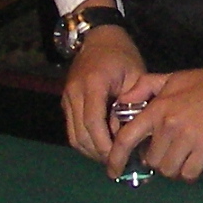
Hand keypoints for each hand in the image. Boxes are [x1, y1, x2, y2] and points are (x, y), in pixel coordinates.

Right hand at [60, 20, 143, 165]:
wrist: (99, 38)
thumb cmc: (122, 56)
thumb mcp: (136, 76)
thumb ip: (133, 103)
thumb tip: (129, 134)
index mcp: (93, 84)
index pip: (93, 123)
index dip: (104, 144)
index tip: (119, 157)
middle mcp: (74, 92)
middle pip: (80, 134)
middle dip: (98, 152)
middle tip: (118, 163)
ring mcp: (67, 98)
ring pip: (73, 136)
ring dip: (90, 151)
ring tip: (110, 158)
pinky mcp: (66, 102)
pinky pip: (72, 129)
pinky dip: (85, 142)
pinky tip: (100, 147)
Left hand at [110, 61, 202, 181]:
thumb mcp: (173, 78)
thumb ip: (145, 87)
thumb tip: (123, 101)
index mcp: (157, 108)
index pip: (125, 138)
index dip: (115, 158)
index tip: (113, 171)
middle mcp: (168, 125)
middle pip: (151, 160)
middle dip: (158, 160)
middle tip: (170, 154)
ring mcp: (187, 137)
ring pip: (168, 169)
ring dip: (174, 168)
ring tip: (185, 158)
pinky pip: (188, 173)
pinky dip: (190, 173)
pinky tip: (196, 164)